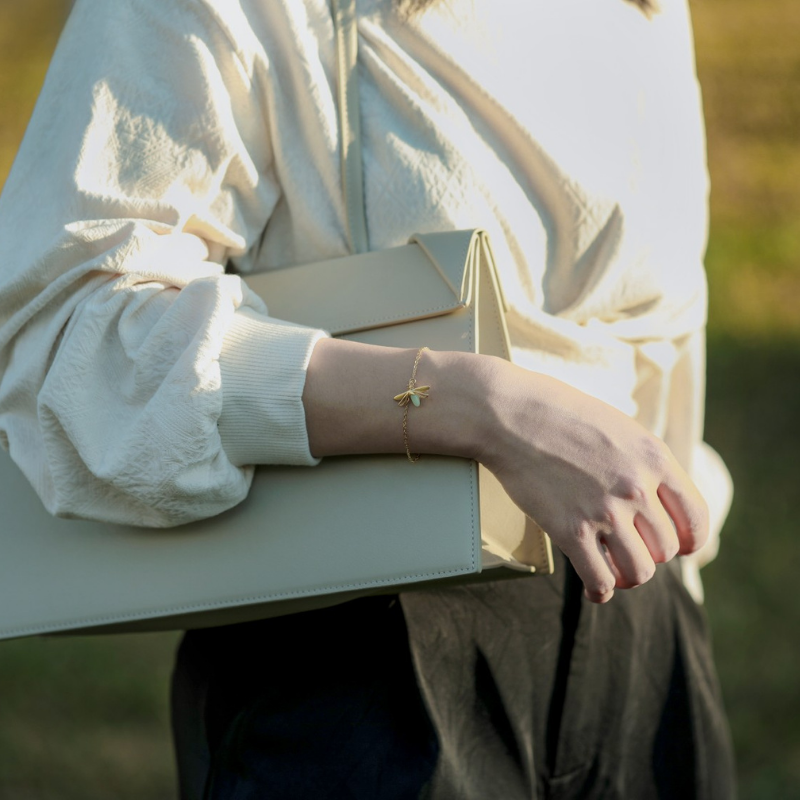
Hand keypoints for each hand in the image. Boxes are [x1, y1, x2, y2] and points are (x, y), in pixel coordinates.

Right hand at [476, 359, 708, 602]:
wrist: (511, 415)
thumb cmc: (559, 414)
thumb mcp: (618, 427)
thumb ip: (643, 461)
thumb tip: (656, 496)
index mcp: (654, 457)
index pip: (695, 517)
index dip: (691, 541)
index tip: (681, 548)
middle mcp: (636, 487)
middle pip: (666, 549)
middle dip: (650, 554)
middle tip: (629, 549)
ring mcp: (604, 511)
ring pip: (639, 572)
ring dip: (628, 576)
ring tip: (614, 571)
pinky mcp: (570, 530)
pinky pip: (599, 580)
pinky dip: (599, 592)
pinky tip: (594, 590)